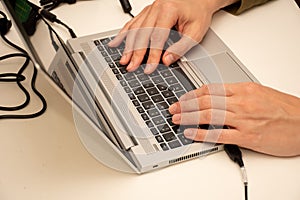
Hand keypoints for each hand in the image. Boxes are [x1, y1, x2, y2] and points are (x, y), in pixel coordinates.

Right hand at [109, 0, 237, 73]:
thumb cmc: (198, 12)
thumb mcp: (196, 32)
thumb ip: (181, 47)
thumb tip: (167, 60)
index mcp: (169, 10)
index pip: (157, 37)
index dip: (152, 55)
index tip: (149, 68)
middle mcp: (157, 8)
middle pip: (142, 33)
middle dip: (135, 53)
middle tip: (131, 67)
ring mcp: (150, 9)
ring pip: (134, 29)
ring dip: (127, 46)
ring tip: (124, 59)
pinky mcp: (147, 12)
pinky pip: (132, 23)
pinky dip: (124, 34)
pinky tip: (117, 42)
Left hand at [169, 82, 299, 156]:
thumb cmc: (286, 109)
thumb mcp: (260, 93)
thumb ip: (238, 95)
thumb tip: (218, 98)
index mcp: (244, 89)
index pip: (211, 89)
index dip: (192, 94)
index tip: (183, 98)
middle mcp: (241, 102)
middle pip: (205, 101)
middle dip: (186, 105)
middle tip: (173, 108)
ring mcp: (244, 119)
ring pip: (209, 115)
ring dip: (189, 117)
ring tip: (177, 119)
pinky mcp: (248, 136)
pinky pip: (219, 134)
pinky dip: (202, 133)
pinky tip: (191, 133)